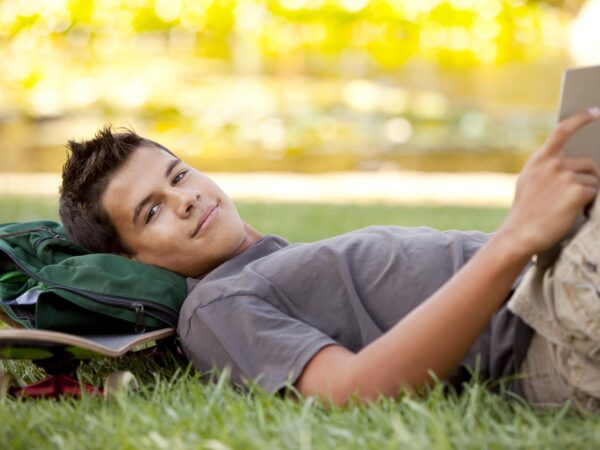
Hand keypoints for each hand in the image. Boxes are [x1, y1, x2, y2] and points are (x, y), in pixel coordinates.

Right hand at [500, 108, 599, 254]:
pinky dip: (589, 204)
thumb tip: (567, 165)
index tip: (595, 111)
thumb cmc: (525, 213)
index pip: (561, 131)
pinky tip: (575, 212)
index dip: (581, 119)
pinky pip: (595, 192)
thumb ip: (544, 169)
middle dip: (587, 179)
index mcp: (539, 160)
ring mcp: (564, 176)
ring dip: (588, 193)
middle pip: (588, 163)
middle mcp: (552, 164)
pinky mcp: (576, 190)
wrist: (520, 234)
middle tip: (573, 198)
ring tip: (568, 207)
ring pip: (593, 180)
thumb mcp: (527, 183)